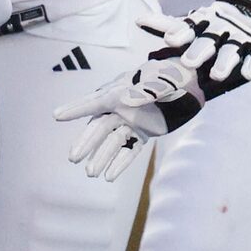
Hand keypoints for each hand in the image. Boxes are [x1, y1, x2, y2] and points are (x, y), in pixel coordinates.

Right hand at [56, 1, 250, 176]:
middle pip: (99, 128)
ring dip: (101, 157)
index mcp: (120, 91)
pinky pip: (130, 149)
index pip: (95, 102)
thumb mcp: (162, 78)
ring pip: (112, 142)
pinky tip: (110, 176)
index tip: (57, 116)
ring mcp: (131, 121)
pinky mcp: (144, 132)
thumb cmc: (174, 74)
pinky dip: (121, 162)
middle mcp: (120, 107)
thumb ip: (146, 89)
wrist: (193, 82)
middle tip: (73, 157)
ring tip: (91, 173)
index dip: (76, 109)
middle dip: (86, 143)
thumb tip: (126, 101)